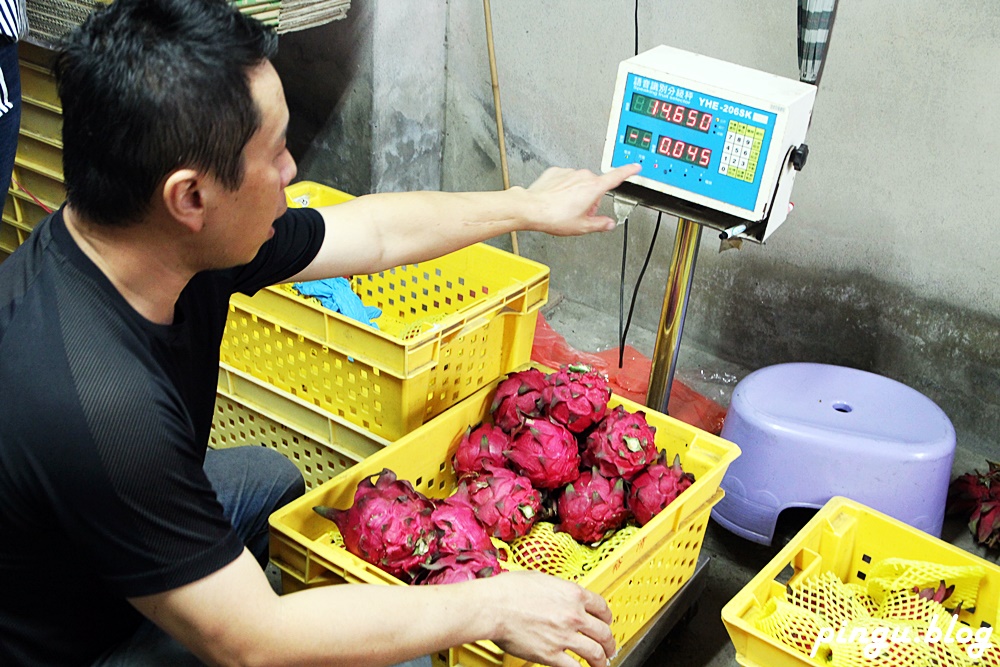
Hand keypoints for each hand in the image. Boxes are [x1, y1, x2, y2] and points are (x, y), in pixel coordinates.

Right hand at [484, 571, 615, 666]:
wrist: (493, 606)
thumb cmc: (509, 590)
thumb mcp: (540, 579)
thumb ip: (557, 589)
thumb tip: (560, 594)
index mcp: (572, 594)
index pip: (602, 607)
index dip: (607, 616)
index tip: (606, 621)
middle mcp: (573, 615)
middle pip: (603, 631)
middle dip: (609, 641)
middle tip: (609, 646)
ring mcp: (564, 636)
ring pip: (595, 652)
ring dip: (602, 660)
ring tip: (602, 663)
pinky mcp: (552, 654)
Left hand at [523, 163, 640, 235]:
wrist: (531, 208)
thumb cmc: (554, 216)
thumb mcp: (582, 226)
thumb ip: (600, 224)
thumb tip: (609, 224)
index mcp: (594, 188)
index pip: (617, 176)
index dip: (628, 171)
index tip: (636, 166)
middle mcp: (583, 176)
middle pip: (595, 187)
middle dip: (591, 199)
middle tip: (580, 213)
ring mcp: (568, 173)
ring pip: (579, 183)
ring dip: (576, 194)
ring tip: (565, 208)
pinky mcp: (555, 172)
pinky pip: (565, 180)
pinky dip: (563, 189)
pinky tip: (556, 200)